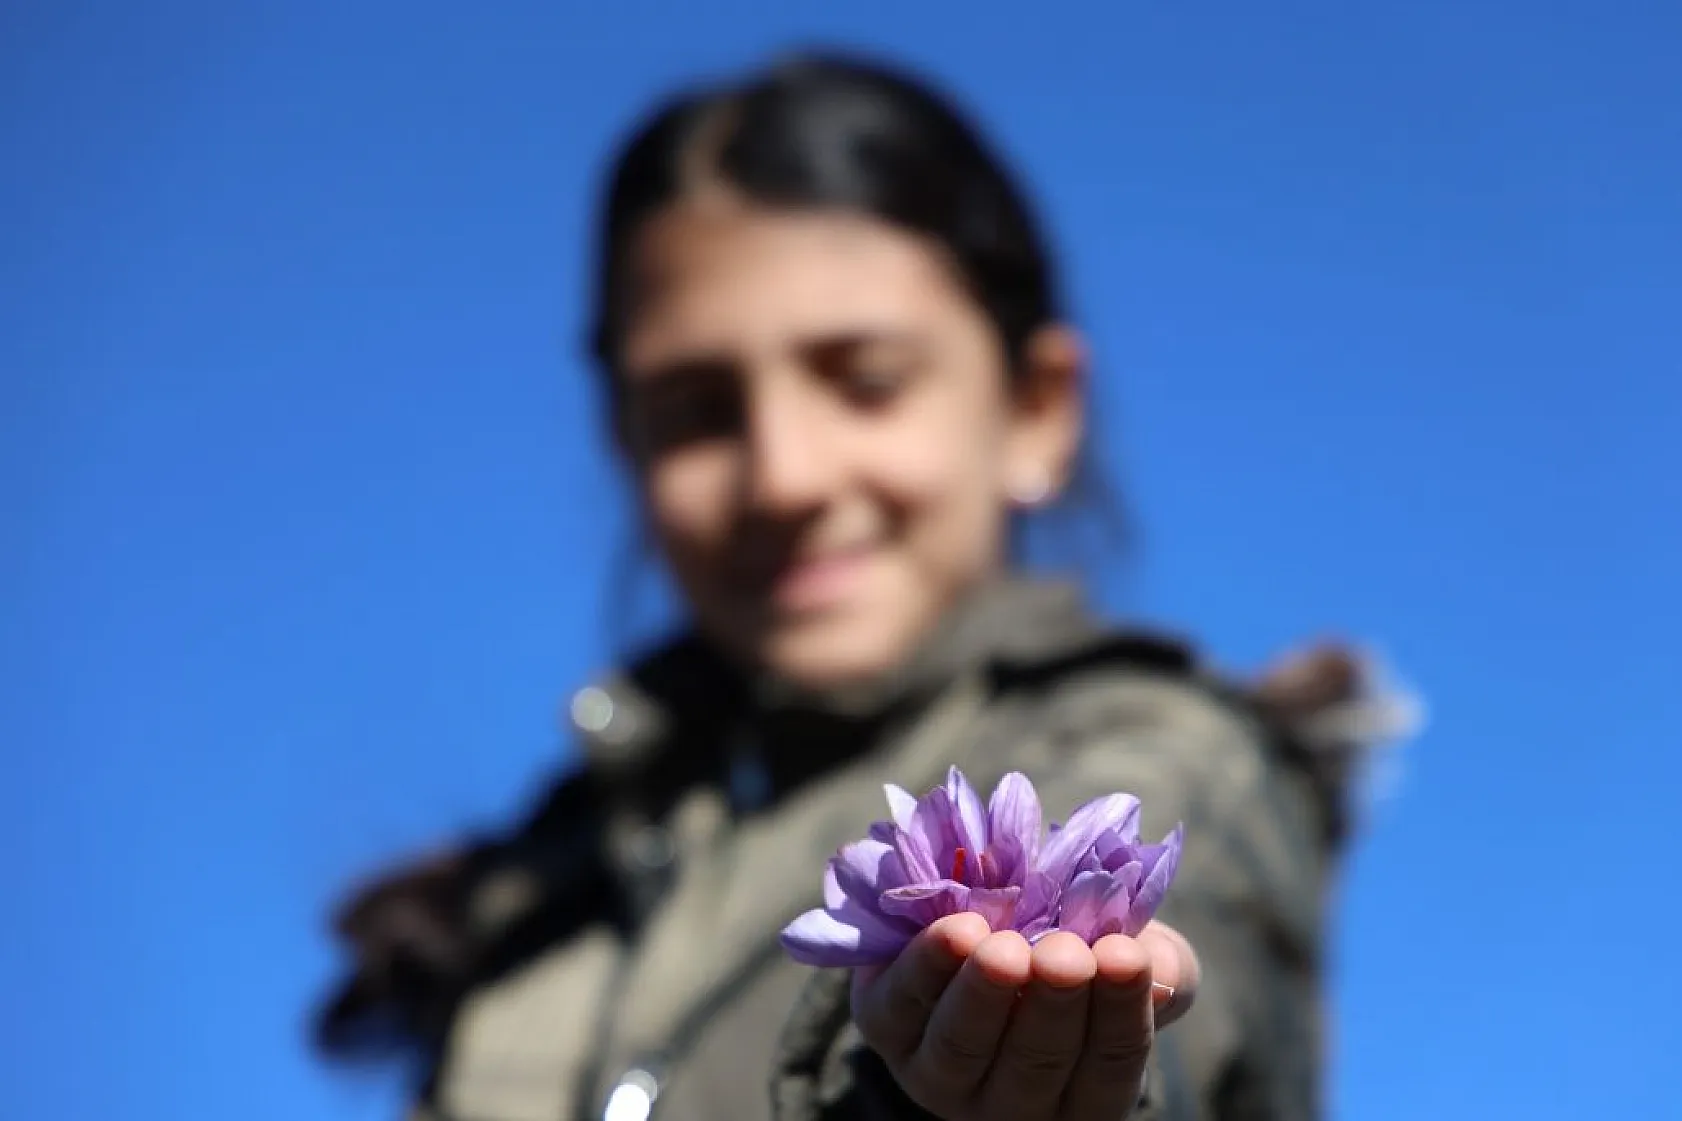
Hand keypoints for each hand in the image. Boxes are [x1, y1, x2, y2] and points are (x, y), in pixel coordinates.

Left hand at [851, 914, 1197, 1120]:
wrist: (983, 915)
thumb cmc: (1073, 942)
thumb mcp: (1127, 953)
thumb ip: (1156, 966)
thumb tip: (1150, 967)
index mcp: (1079, 1097)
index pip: (1108, 1069)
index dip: (1119, 1014)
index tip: (1125, 955)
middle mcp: (1008, 1103)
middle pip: (1033, 1065)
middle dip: (1052, 1006)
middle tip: (1066, 954)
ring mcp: (939, 1074)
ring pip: (960, 1047)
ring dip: (984, 996)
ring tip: (1007, 949)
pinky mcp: (885, 1025)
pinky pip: (900, 1005)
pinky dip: (927, 966)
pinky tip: (956, 929)